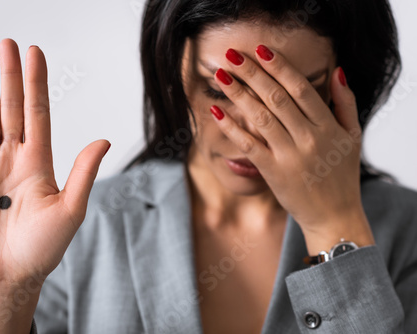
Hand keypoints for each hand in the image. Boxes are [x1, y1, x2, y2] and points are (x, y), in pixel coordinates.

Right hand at [0, 39, 109, 288]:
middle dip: (12, 76)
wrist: (9, 274)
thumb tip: (104, 140)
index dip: (37, 84)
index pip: (38, 113)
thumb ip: (84, 172)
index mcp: (40, 162)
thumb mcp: (70, 208)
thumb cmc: (42, 247)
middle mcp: (15, 158)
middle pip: (13, 108)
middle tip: (10, 44)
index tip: (36, 56)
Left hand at [210, 45, 370, 236]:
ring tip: (221, 76)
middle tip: (233, 55)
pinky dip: (232, 127)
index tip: (261, 50)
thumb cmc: (342, 174)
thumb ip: (346, 103)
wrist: (334, 215)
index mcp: (327, 126)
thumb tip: (336, 71)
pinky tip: (217, 111)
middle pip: (276, 97)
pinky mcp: (272, 171)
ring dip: (238, 94)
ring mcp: (289, 155)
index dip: (279, 67)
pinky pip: (248, 145)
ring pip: (260, 118)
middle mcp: (308, 138)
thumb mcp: (352, 136)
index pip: (301, 88)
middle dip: (252, 74)